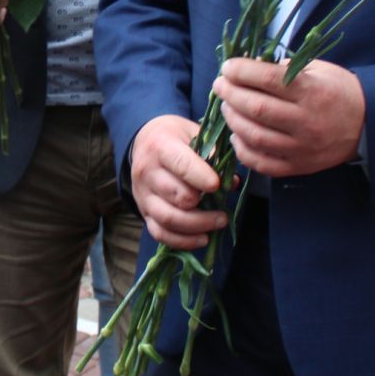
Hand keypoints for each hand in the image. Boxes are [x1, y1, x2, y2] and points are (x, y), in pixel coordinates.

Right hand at [129, 115, 223, 250]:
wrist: (143, 142)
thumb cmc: (175, 137)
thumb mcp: (193, 133)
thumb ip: (214, 154)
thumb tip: (231, 182)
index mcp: (160, 146)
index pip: (180, 164)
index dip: (201, 177)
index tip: (217, 186)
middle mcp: (147, 171)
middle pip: (176, 196)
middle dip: (203, 207)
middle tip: (224, 212)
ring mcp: (143, 194)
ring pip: (168, 219)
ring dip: (197, 226)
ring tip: (219, 223)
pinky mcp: (144, 212)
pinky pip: (159, 233)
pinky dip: (182, 241)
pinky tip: (203, 238)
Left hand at [215, 57, 365, 179]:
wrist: (369, 125)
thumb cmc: (339, 91)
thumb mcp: (318, 70)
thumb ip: (284, 69)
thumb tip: (248, 67)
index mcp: (312, 91)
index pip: (268, 79)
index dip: (241, 72)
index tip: (227, 67)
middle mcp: (306, 121)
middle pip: (256, 108)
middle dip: (230, 94)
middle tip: (220, 85)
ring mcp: (302, 147)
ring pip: (254, 136)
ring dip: (232, 120)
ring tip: (227, 107)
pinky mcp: (299, 167)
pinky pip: (261, 162)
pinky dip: (243, 149)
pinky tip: (237, 135)